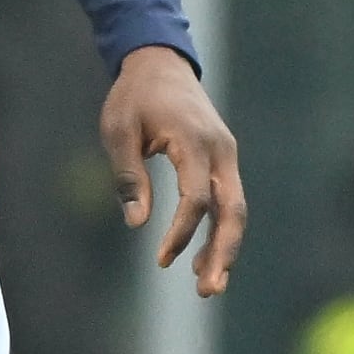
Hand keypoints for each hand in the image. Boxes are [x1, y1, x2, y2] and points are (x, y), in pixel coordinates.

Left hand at [101, 47, 244, 298]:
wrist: (160, 63)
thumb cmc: (134, 97)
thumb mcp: (118, 131)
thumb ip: (129, 176)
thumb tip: (137, 223)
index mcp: (193, 141)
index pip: (196, 198)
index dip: (181, 233)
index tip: (161, 259)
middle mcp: (220, 150)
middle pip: (232, 210)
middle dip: (222, 252)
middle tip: (207, 291)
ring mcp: (226, 155)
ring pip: (235, 209)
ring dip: (225, 248)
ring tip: (208, 286)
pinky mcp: (224, 160)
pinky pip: (228, 201)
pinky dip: (220, 230)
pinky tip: (203, 258)